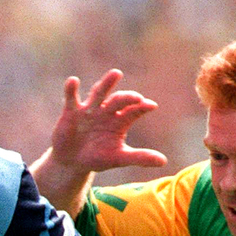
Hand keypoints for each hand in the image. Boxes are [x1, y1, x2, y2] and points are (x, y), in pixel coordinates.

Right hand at [49, 69, 167, 173]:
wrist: (72, 162)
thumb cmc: (97, 157)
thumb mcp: (118, 158)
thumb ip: (140, 157)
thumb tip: (164, 162)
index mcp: (120, 120)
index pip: (134, 111)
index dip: (142, 107)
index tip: (151, 106)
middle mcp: (107, 111)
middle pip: (119, 100)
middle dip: (127, 98)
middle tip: (136, 97)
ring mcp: (90, 109)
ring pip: (99, 93)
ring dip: (107, 83)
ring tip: (116, 74)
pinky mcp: (72, 111)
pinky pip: (72, 97)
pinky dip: (71, 89)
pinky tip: (73, 81)